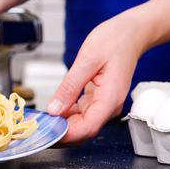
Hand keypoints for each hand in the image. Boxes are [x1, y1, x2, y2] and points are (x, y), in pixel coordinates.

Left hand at [47, 11, 146, 145]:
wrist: (131, 32)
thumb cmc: (114, 40)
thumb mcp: (87, 60)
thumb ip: (70, 87)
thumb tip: (54, 109)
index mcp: (110, 99)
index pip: (87, 128)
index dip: (66, 135)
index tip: (46, 134)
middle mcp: (109, 106)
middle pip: (84, 131)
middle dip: (61, 134)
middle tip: (38, 129)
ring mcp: (104, 104)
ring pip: (81, 124)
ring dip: (62, 125)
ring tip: (42, 121)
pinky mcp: (99, 99)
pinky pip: (82, 113)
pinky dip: (67, 115)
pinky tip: (54, 110)